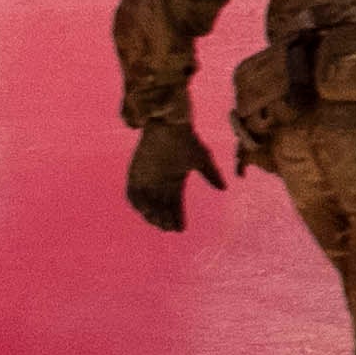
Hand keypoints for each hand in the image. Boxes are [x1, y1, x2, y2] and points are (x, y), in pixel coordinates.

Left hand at [124, 119, 226, 234]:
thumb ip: (211, 174)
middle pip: (160, 207)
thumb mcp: (202, 159)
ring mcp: (146, 179)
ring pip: (146, 204)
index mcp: (174, 181)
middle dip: (164, 219)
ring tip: (158, 222)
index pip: (175, 204)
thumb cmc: (186, 140)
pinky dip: (137, 204)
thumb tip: (223, 188)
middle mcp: (159, 183)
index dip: (177, 217)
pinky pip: (132, 194)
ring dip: (151, 215)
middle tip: (168, 228)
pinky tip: (145, 211)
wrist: (168, 124)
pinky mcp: (135, 173)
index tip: (181, 230)